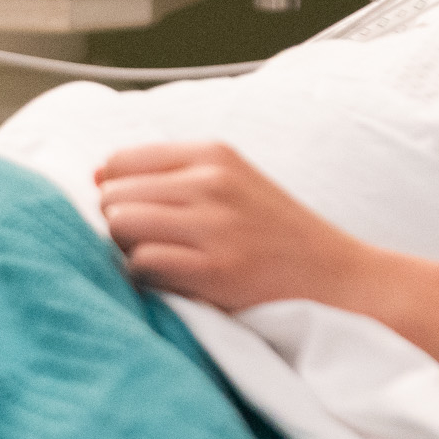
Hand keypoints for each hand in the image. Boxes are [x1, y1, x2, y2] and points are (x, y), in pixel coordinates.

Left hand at [93, 140, 375, 312]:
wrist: (342, 281)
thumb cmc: (279, 236)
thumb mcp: (235, 183)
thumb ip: (173, 175)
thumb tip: (97, 176)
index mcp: (215, 154)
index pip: (121, 160)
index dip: (115, 192)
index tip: (134, 215)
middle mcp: (212, 182)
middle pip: (114, 195)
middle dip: (118, 223)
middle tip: (150, 246)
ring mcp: (214, 226)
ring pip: (120, 226)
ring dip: (128, 250)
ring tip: (160, 263)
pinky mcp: (215, 271)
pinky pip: (140, 265)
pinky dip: (143, 279)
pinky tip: (171, 284)